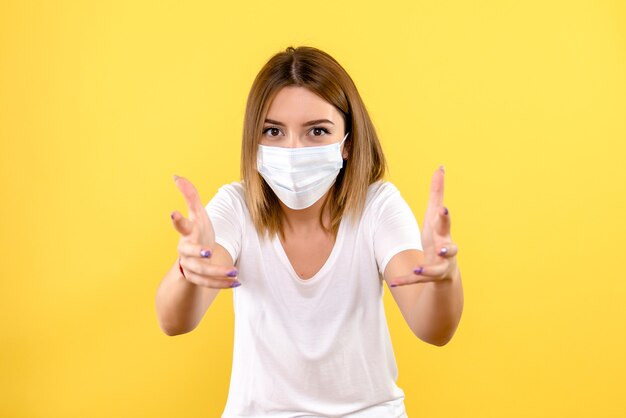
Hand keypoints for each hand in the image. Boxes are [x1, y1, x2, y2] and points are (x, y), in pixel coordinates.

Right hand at [171, 175, 239, 288]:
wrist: (195, 256)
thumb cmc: (197, 230)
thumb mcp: (197, 213)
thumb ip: (190, 195)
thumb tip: (176, 175)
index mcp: (187, 232)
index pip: (181, 225)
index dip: (177, 220)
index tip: (174, 213)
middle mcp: (185, 250)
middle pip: (188, 253)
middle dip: (197, 253)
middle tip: (208, 252)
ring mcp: (190, 265)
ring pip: (201, 271)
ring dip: (217, 272)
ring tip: (234, 272)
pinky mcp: (197, 278)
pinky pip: (209, 283)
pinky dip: (223, 283)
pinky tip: (237, 281)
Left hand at [390, 166, 458, 285]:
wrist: (445, 272)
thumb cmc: (438, 237)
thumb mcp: (434, 216)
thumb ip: (437, 193)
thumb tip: (440, 167)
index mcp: (443, 233)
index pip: (445, 223)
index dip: (444, 216)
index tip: (442, 208)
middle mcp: (446, 250)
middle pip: (449, 248)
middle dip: (446, 247)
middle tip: (441, 248)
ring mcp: (441, 267)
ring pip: (436, 269)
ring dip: (427, 269)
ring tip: (418, 269)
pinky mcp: (430, 279)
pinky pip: (416, 281)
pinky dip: (406, 281)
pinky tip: (394, 282)